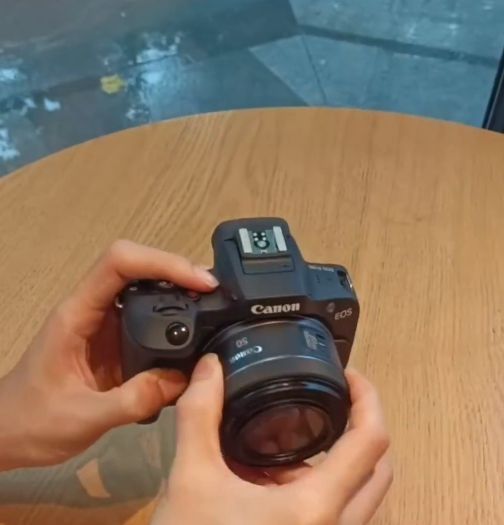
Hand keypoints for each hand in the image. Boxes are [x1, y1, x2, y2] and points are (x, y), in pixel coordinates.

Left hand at [0, 240, 217, 470]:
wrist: (10, 433)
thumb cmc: (33, 421)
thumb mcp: (83, 417)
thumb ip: (133, 400)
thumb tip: (185, 380)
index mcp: (78, 314)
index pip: (119, 263)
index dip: (162, 262)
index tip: (199, 283)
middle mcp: (93, 309)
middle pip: (138, 266)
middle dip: (178, 272)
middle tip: (215, 293)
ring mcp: (105, 322)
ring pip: (145, 287)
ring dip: (179, 290)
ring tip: (212, 306)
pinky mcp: (115, 339)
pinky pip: (149, 315)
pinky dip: (174, 315)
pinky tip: (193, 329)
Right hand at [152, 355, 391, 524]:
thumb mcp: (191, 479)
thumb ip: (200, 415)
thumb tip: (210, 365)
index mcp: (317, 508)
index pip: (370, 442)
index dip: (368, 398)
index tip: (347, 375)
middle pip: (376, 469)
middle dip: (357, 427)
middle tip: (327, 398)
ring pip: (357, 494)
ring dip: (334, 460)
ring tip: (287, 437)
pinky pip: (336, 512)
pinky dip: (317, 486)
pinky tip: (271, 478)